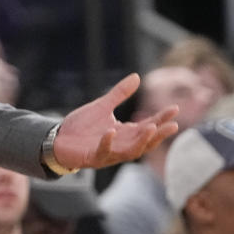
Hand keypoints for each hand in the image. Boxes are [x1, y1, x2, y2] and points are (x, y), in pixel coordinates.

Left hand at [54, 73, 178, 169]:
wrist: (58, 138)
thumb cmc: (81, 126)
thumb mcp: (102, 106)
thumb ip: (119, 94)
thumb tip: (137, 76)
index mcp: (125, 133)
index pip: (148, 126)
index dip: (162, 118)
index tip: (175, 108)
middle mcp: (121, 145)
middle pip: (145, 141)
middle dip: (159, 134)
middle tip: (173, 125)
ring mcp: (108, 153)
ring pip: (130, 151)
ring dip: (141, 140)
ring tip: (152, 127)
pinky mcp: (93, 157)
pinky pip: (103, 151)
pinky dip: (108, 142)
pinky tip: (112, 131)